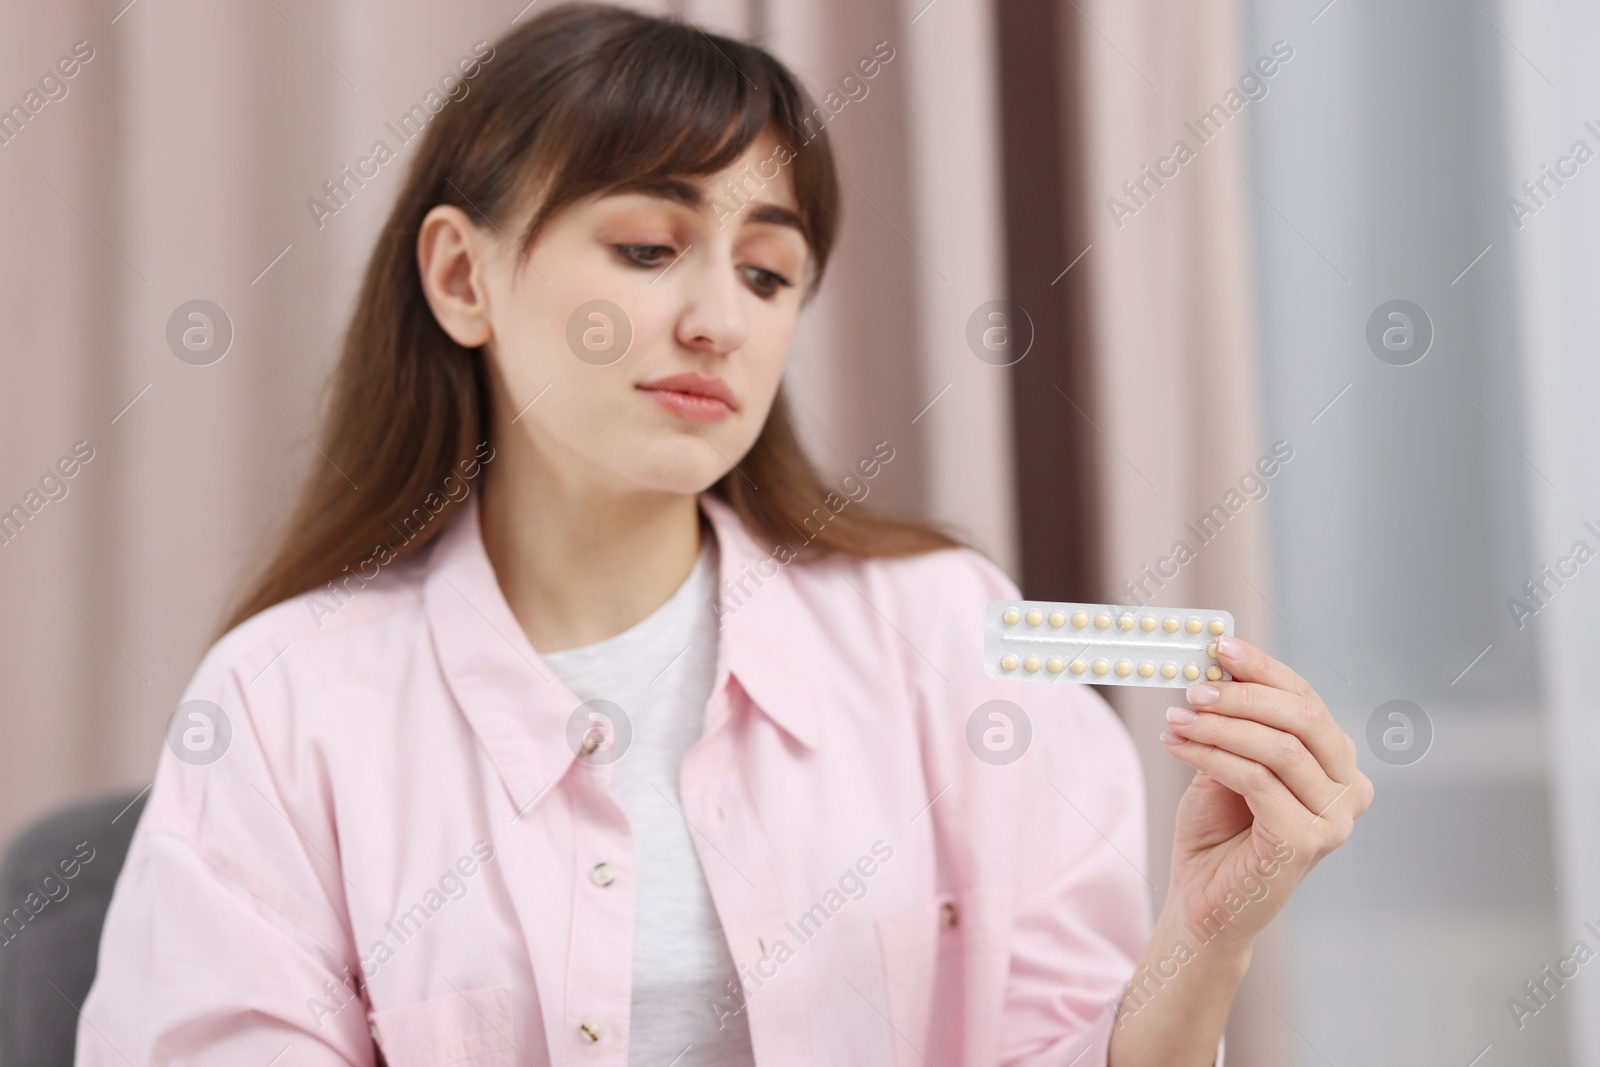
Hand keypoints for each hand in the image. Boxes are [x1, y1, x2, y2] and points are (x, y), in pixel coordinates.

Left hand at [1158, 636, 1371, 949]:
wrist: (1204, 902)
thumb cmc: (1218, 832)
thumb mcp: (1227, 762)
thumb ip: (1235, 722)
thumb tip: (1218, 666)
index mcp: (1336, 763)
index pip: (1306, 699)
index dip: (1263, 668)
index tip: (1219, 645)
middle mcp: (1349, 789)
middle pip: (1304, 718)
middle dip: (1244, 694)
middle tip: (1194, 686)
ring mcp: (1335, 820)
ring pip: (1279, 748)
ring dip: (1220, 726)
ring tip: (1176, 717)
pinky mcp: (1307, 843)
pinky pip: (1258, 781)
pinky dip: (1213, 756)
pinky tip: (1178, 746)